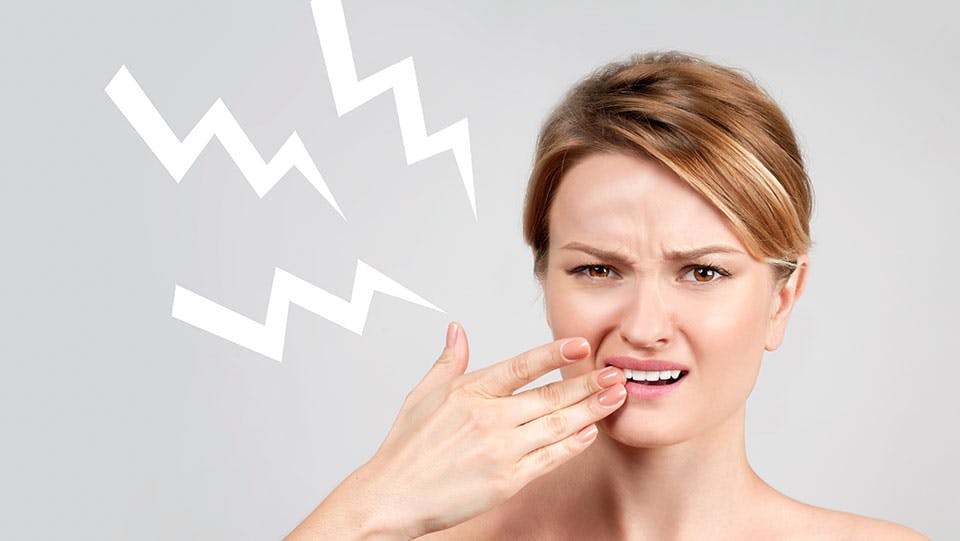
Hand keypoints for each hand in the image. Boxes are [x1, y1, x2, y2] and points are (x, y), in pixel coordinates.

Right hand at [358, 322, 626, 538]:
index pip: (520, 367)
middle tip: (617, 373)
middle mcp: (487, 419)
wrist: (392, 496)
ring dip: (591, 411)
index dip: (553, 355)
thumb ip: (448, 362)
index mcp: (469, 392)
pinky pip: (549, 459)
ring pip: (556, 426)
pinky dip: (572, 445)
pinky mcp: (506, 480)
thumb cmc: (406, 447)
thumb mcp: (422, 395)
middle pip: (549, 397)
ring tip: (615, 398)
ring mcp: (499, 450)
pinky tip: (590, 433)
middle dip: (588, 384)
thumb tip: (457, 330)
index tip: (581, 345)